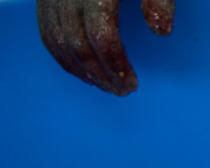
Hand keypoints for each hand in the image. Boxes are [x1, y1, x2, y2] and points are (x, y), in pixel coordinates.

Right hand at [37, 0, 175, 95]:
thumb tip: (161, 31)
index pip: (102, 35)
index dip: (116, 64)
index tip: (132, 84)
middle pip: (78, 44)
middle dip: (100, 74)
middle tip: (122, 91)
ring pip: (57, 40)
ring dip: (80, 70)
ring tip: (104, 85)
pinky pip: (45, 29)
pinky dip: (61, 55)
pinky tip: (81, 70)